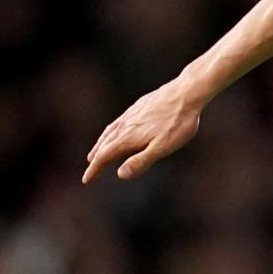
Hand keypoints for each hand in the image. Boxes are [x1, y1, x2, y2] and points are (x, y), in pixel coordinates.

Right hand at [82, 78, 205, 183]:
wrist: (186, 93)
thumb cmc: (178, 123)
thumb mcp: (162, 147)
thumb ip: (141, 161)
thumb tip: (120, 175)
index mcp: (129, 138)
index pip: (105, 156)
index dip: (95, 169)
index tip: (87, 180)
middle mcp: (125, 125)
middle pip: (104, 145)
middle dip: (96, 159)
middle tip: (90, 170)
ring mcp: (130, 115)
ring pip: (109, 132)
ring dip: (100, 145)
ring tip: (95, 153)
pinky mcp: (137, 108)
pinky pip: (117, 122)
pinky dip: (110, 132)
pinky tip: (115, 131)